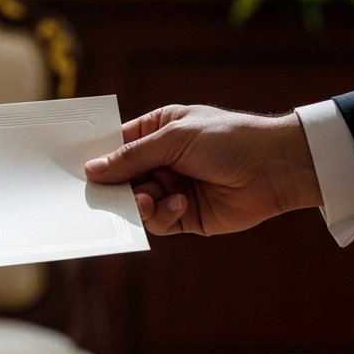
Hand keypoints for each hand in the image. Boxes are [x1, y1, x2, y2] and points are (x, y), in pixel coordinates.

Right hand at [83, 105, 320, 236]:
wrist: (276, 168)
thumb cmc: (228, 139)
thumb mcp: (174, 138)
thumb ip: (131, 156)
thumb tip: (91, 170)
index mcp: (157, 131)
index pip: (117, 145)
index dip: (98, 158)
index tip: (78, 171)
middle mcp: (162, 160)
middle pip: (122, 179)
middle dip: (115, 187)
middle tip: (106, 195)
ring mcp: (173, 188)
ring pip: (137, 204)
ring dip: (140, 203)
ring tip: (148, 200)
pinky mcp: (186, 215)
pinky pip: (160, 222)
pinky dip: (164, 215)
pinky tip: (180, 204)